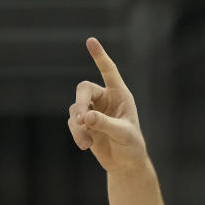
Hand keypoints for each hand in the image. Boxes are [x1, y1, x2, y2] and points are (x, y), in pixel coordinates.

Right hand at [67, 37, 146, 171]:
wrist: (125, 164)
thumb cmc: (131, 146)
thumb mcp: (123, 134)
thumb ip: (105, 124)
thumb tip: (84, 117)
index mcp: (120, 95)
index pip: (109, 71)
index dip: (100, 57)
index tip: (91, 41)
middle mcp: (105, 99)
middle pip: (84, 89)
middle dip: (80, 102)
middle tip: (81, 119)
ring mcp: (92, 110)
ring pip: (76, 108)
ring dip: (78, 124)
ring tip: (86, 142)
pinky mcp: (83, 124)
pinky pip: (73, 123)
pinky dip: (76, 133)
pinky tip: (85, 145)